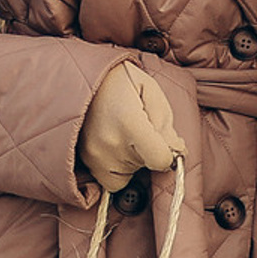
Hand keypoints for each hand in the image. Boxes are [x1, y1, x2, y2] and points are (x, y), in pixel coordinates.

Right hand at [77, 60, 182, 191]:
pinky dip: (117, 168)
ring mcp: (94, 155)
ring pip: (130, 175)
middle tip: (140, 129)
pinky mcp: (85, 161)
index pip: (161, 160)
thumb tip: (176, 152)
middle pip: (146, 166)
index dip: (169, 154)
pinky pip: (111, 180)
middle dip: (149, 152)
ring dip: (133, 160)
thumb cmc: (122, 81)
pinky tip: (115, 147)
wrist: (80, 77)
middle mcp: (110, 144)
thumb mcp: (151, 92)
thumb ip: (166, 125)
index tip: (165, 143)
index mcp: (129, 122)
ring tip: (123, 134)